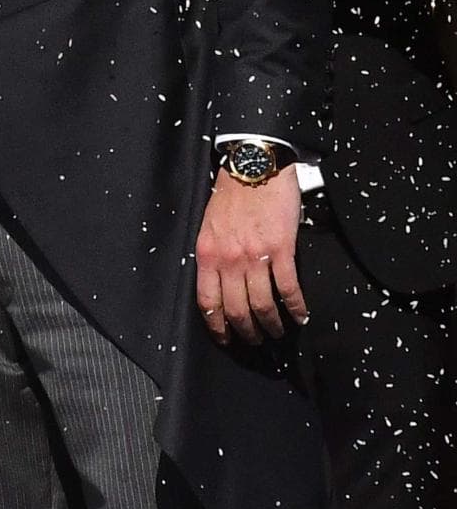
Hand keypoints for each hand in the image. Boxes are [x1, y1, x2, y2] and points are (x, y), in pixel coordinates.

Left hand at [194, 165, 306, 345]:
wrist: (254, 167)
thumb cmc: (231, 195)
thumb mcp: (209, 227)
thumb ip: (214, 255)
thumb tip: (220, 282)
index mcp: (207, 255)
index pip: (207, 302)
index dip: (217, 326)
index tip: (225, 339)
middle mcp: (228, 260)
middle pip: (236, 309)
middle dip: (247, 331)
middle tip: (256, 341)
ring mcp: (255, 256)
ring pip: (262, 304)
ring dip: (272, 324)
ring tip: (279, 332)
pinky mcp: (282, 249)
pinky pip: (289, 287)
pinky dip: (296, 306)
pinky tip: (301, 316)